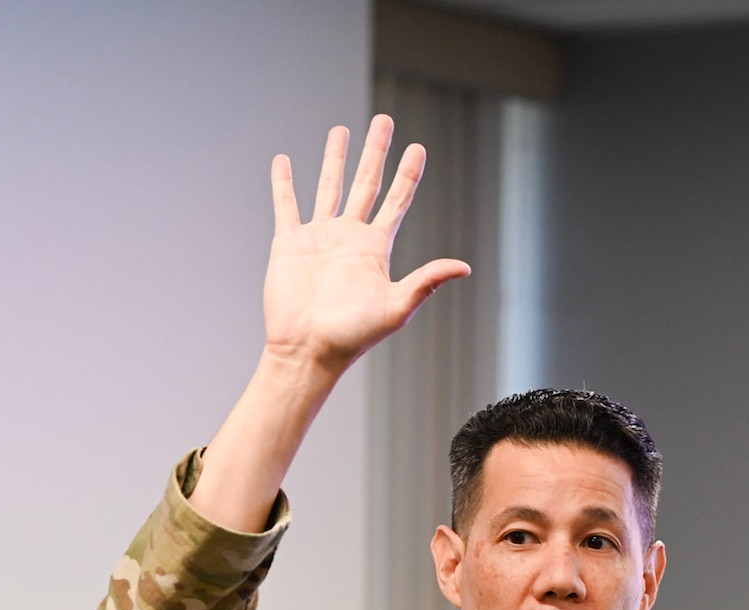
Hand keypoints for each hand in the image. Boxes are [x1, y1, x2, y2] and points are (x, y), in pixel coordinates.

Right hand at [262, 115, 469, 374]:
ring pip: (329, 186)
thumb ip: (427, 282)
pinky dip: (284, 183)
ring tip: (341, 131)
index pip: (397, 200)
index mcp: (376, 248)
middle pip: (366, 183)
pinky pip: (286, 205)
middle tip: (384, 120)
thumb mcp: (397, 307)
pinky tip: (285, 161)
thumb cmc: (353, 335)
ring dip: (335, 158)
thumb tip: (464, 266)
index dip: (408, 174)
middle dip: (376, 152)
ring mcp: (319, 237)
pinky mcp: (289, 243)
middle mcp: (349, 236)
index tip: (418, 147)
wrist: (308, 350)